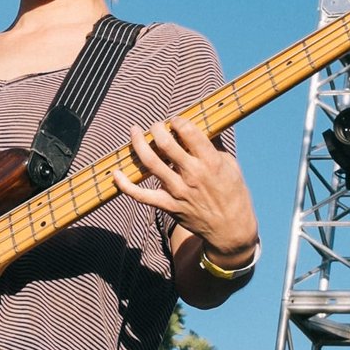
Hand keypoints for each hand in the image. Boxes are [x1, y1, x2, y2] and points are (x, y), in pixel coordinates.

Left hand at [112, 116, 255, 263]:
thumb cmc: (233, 193)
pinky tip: (116, 173)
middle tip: (156, 125)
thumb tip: (206, 122)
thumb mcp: (231, 165)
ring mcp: (178, 191)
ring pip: (150, 162)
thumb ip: (215, 145)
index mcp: (211, 162)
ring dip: (138, 143)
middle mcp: (192, 175)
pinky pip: (140, 195)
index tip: (175, 120)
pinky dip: (125, 184)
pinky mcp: (168, 205)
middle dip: (157, 128)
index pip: (189, 132)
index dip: (178, 121)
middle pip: (166, 144)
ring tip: (135, 131)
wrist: (230, 229)